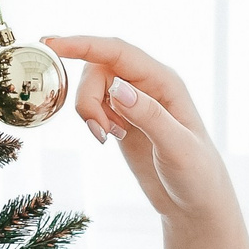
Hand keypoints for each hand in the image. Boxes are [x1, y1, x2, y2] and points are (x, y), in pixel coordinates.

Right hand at [42, 36, 236, 230]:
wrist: (195, 203)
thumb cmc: (197, 176)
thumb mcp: (177, 148)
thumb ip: (149, 116)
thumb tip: (117, 88)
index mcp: (165, 82)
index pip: (117, 52)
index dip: (83, 45)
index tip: (51, 44)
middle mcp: (148, 84)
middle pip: (98, 69)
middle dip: (87, 98)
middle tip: (100, 132)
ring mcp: (134, 101)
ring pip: (93, 87)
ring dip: (90, 111)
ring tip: (109, 137)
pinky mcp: (124, 118)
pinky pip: (95, 105)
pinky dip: (93, 120)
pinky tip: (111, 138)